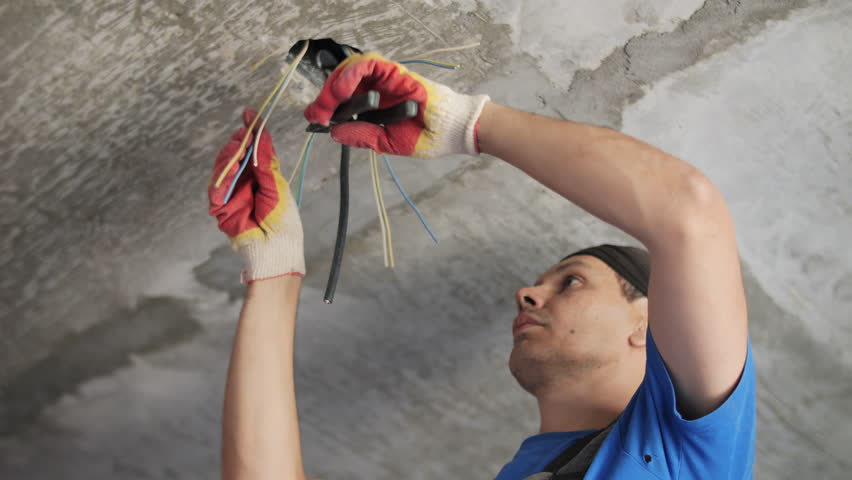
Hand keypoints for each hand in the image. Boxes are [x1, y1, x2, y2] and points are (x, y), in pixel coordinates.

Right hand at [208, 109, 304, 281]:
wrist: (276, 247)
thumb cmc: (282, 219)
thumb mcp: (276, 184)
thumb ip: (265, 160)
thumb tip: (260, 132)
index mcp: (261, 175)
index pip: (252, 149)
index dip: (250, 131)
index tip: (249, 114)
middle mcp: (245, 181)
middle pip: (235, 155)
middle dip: (238, 142)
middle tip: (243, 133)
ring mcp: (231, 193)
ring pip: (223, 167)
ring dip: (229, 155)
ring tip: (238, 148)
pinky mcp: (221, 208)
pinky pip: (215, 188)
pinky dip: (220, 177)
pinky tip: (229, 168)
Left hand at [304, 52, 489, 157]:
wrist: (452, 132)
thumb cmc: (427, 136)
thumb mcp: (386, 142)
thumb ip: (362, 136)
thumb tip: (334, 133)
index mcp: (375, 106)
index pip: (344, 100)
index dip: (325, 107)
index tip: (313, 121)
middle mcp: (377, 89)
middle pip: (342, 83)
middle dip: (324, 98)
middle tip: (315, 114)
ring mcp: (385, 79)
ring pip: (350, 70)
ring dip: (333, 85)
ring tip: (326, 104)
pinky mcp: (394, 71)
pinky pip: (366, 64)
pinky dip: (350, 73)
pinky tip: (341, 90)